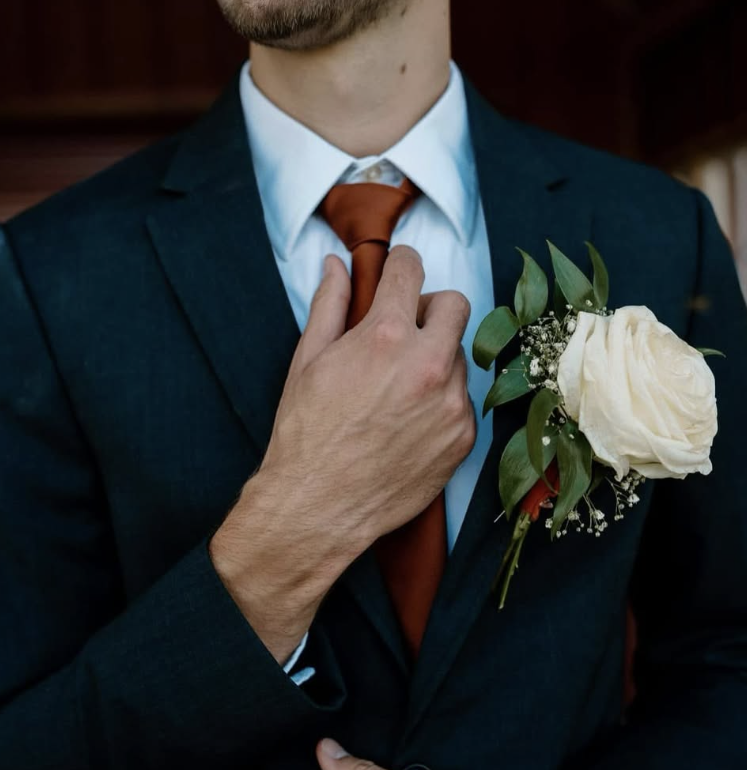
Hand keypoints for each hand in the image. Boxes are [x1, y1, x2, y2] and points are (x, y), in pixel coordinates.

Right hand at [211, 248, 474, 660]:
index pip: (410, 271)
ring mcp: (451, 403)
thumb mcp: (308, 361)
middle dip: (431, 308)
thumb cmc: (305, 434)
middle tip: (406, 329)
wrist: (318, 505)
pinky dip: (441, 403)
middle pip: (456, 305)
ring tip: (397, 391)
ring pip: (459, 357)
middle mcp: (428, 364)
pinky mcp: (463, 437)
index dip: (402, 264)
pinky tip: (409, 424)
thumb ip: (329, 306)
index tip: (399, 270)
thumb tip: (335, 265)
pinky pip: (462, 402)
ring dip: (435, 361)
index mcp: (386, 336)